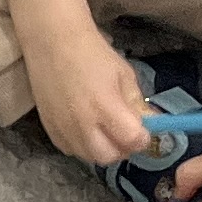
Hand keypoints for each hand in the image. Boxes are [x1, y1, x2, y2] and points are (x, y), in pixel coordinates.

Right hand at [27, 32, 153, 169]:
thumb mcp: (124, 75)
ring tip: (104, 130)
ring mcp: (63, 128)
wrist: (53, 44)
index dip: (143, 138)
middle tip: (124, 133)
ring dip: (102, 149)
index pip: (132, 141)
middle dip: (122, 148)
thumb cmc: (93, 55)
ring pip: (89, 157)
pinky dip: (82, 145)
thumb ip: (137, 104)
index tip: (144, 129)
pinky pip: (70, 150)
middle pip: (109, 157)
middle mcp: (83, 124)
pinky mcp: (49, 129)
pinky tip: (85, 128)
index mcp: (106, 107)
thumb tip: (152, 123)